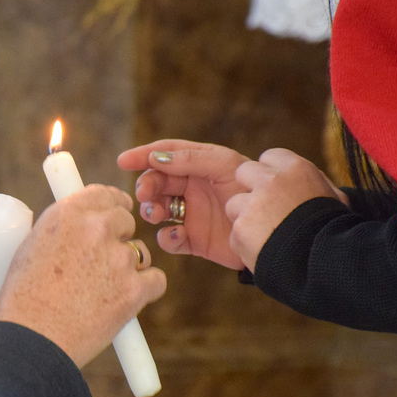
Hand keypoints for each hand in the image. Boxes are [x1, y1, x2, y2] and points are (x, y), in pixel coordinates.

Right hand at [0, 184, 166, 366]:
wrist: (32, 341)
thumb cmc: (23, 302)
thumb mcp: (31, 249)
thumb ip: (61, 231)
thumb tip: (78, 228)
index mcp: (66, 214)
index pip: (103, 194)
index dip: (111, 206)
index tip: (113, 215)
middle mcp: (95, 228)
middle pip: (126, 220)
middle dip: (119, 238)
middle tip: (103, 262)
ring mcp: (118, 258)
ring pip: (140, 252)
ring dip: (129, 267)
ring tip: (102, 291)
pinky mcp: (134, 289)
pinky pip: (155, 280)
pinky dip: (144, 291)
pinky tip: (124, 302)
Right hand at [117, 140, 249, 269]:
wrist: (273, 232)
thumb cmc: (252, 190)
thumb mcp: (224, 166)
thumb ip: (191, 160)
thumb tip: (156, 159)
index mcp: (200, 166)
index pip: (166, 155)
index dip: (144, 155)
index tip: (123, 160)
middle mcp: (192, 189)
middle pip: (157, 182)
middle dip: (147, 185)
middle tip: (145, 194)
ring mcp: (191, 215)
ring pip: (157, 210)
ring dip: (151, 210)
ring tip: (157, 214)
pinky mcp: (194, 241)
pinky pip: (169, 239)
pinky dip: (167, 238)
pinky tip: (177, 236)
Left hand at [227, 148, 347, 271]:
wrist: (327, 263)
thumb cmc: (336, 231)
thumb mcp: (335, 199)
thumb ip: (317, 183)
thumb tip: (310, 178)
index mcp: (296, 168)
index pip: (270, 157)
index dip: (270, 174)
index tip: (277, 190)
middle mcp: (271, 180)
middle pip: (243, 172)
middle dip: (250, 190)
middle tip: (263, 212)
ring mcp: (253, 204)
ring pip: (234, 204)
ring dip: (245, 219)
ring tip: (267, 237)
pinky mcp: (241, 228)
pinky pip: (234, 234)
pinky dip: (245, 245)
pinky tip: (264, 253)